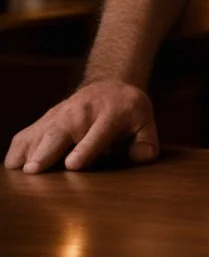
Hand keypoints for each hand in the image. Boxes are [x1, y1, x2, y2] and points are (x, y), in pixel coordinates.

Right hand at [3, 81, 159, 173]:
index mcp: (111, 113)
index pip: (97, 133)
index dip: (85, 149)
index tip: (72, 165)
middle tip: (34, 170)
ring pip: (41, 132)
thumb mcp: (146, 122)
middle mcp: (82, 112)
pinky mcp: (46, 119)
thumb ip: (147, 142)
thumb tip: (139, 157)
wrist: (110, 86)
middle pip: (62, 131)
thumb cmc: (129, 112)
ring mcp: (61, 114)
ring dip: (29, 151)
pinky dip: (18, 148)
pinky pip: (27, 133)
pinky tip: (12, 165)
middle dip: (47, 150)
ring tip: (19, 171)